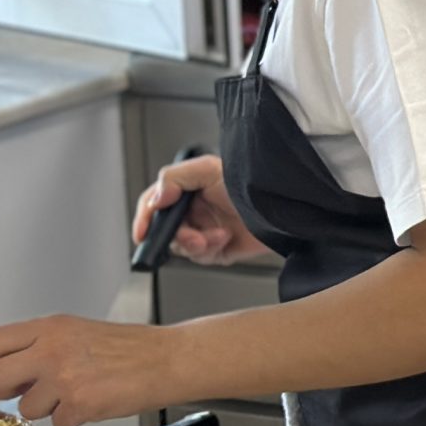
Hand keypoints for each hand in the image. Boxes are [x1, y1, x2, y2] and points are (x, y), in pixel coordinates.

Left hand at [0, 316, 175, 425]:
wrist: (169, 359)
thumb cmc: (133, 347)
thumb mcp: (79, 330)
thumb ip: (42, 344)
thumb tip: (15, 368)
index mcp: (50, 328)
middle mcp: (51, 350)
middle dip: (4, 392)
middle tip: (24, 390)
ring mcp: (63, 378)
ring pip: (25, 408)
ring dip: (47, 408)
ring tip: (75, 393)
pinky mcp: (78, 404)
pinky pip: (58, 423)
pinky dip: (74, 418)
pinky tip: (93, 402)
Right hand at [133, 155, 270, 266]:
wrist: (283, 204)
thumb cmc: (251, 181)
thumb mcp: (209, 169)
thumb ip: (175, 178)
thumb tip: (155, 198)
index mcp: (186, 190)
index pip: (154, 204)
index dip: (144, 219)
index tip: (142, 233)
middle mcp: (192, 210)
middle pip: (165, 231)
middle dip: (177, 237)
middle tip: (192, 237)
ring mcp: (204, 229)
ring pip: (181, 247)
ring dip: (196, 244)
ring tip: (215, 236)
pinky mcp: (218, 248)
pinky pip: (202, 257)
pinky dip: (211, 249)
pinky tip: (225, 238)